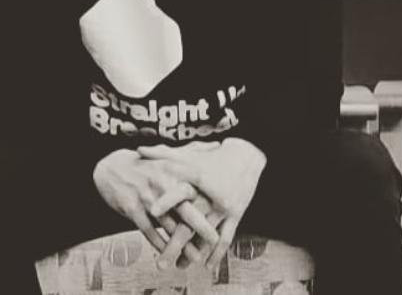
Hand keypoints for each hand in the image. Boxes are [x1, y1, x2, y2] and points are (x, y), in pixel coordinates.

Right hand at [93, 148, 216, 254]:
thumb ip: (194, 151)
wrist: (112, 168)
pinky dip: (158, 242)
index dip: (211, 198)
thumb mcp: (169, 154)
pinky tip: (167, 252)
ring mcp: (147, 197)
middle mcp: (162, 183)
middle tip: (214, 239)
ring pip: (167, 224)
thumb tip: (217, 144)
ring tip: (195, 256)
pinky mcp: (132, 208)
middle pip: (184, 208)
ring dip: (181, 243)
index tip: (228, 209)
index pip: (196, 186)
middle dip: (200, 225)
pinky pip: (147, 229)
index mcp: (174, 170)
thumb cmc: (147, 163)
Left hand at [138, 138, 266, 268]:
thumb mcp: (190, 154)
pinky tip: (207, 266)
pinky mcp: (237, 214)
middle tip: (160, 263)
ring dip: (193, 252)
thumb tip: (139, 150)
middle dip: (175, 243)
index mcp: (199, 178)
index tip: (151, 210)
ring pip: (207, 234)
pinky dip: (217, 253)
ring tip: (178, 266)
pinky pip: (227, 237)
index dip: (166, 199)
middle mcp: (212, 195)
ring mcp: (225, 207)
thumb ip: (163, 154)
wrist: (247, 156)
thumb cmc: (213, 156)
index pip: (181, 189)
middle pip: (191, 222)